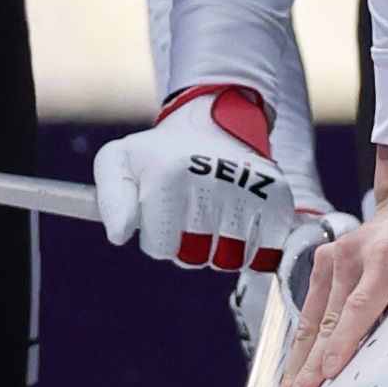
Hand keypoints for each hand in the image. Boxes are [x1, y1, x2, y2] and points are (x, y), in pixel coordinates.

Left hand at [96, 84, 296, 272]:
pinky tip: (244, 222)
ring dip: (222, 247)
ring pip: (230, 260)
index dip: (159, 235)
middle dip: (189, 243)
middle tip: (192, 209)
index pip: (161, 248)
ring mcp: (249, 190)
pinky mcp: (278, 199)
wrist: (213, 126)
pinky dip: (254, 248)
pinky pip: (264, 254)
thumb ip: (109, 200)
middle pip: (195, 257)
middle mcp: (212, 181)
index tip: (164, 208)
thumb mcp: (118, 162)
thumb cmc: (160, 155)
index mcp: (170, 176)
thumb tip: (119, 236)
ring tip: (216, 212)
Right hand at [274, 153, 387, 386]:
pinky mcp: (319, 264)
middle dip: (308, 370)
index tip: (329, 373)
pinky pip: (309, 313)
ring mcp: (331, 259)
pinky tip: (293, 377)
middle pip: (326, 322)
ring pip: (310, 322)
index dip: (344, 342)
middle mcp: (352, 256)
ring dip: (297, 366)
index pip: (361, 307)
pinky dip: (301, 348)